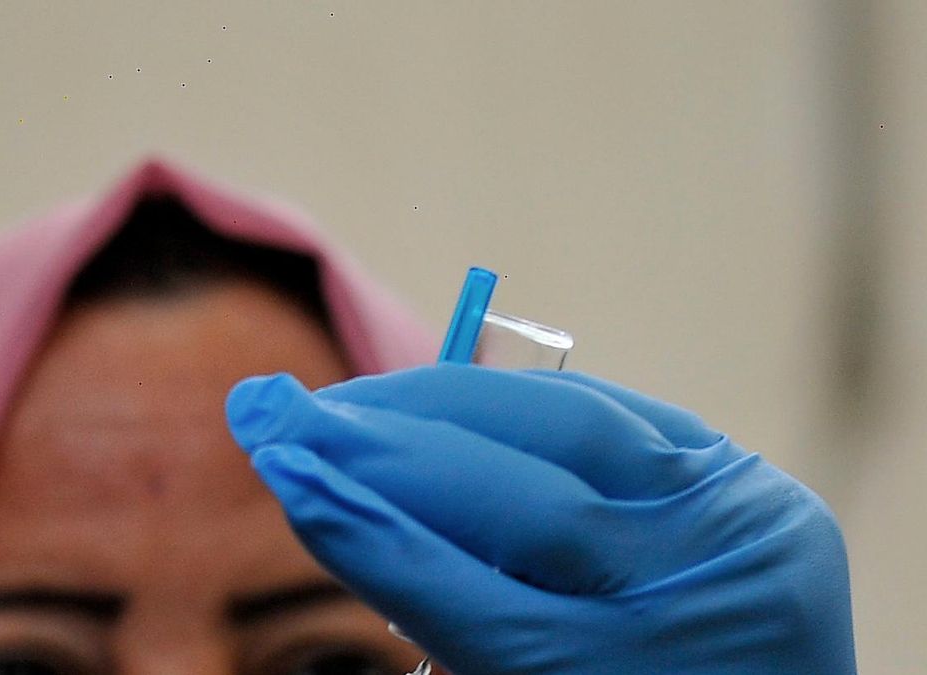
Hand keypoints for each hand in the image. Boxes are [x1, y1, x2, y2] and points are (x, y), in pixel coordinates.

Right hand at [225, 365, 855, 673]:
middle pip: (516, 503)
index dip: (361, 525)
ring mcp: (739, 534)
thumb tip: (353, 498)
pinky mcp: (762, 490)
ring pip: (567, 428)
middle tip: (281, 412)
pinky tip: (442, 400)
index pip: (463, 594)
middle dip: (383, 447)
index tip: (280, 468)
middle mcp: (691, 603)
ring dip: (442, 403)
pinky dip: (519, 406)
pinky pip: (613, 417)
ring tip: (350, 404)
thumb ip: (453, 608)